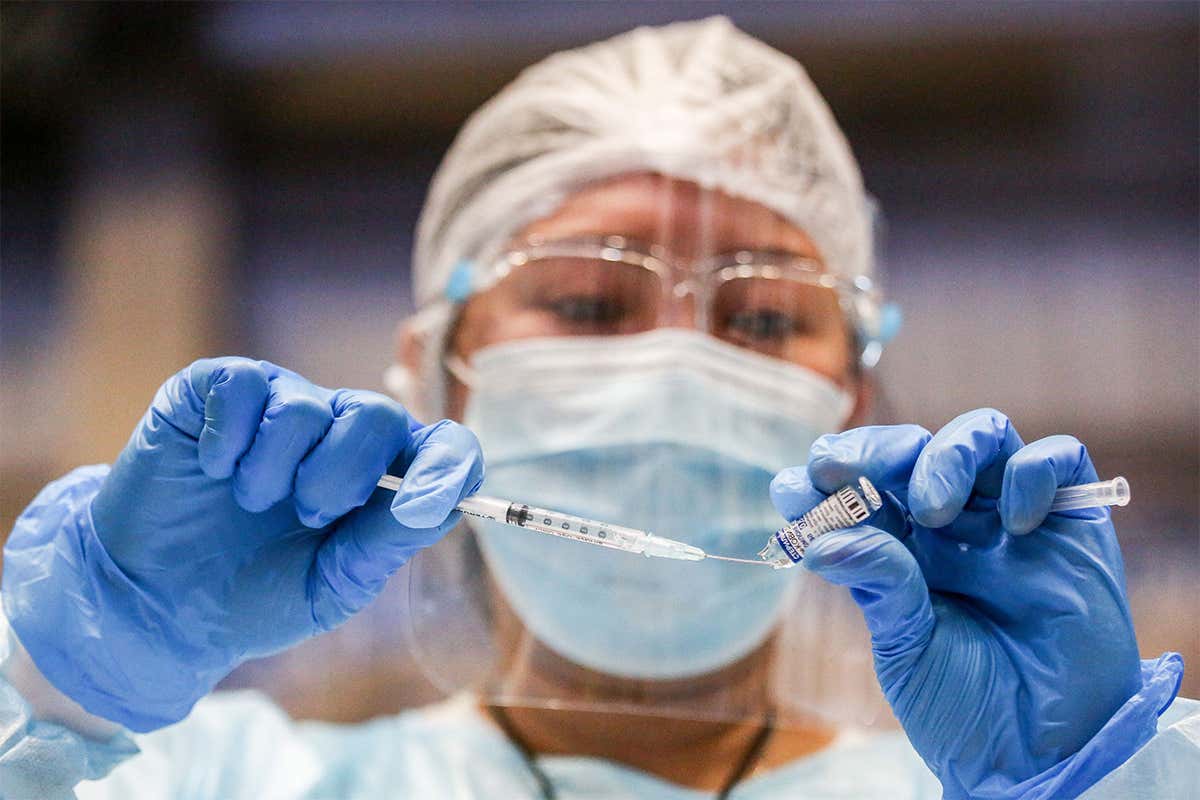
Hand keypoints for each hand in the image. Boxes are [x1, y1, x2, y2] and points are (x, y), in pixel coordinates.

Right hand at [3, 357, 482, 731]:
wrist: (157, 606)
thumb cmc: (253, 596)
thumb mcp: (332, 586)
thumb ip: (386, 542)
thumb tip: (440, 502)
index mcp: (379, 477)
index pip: (442, 446)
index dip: (449, 465)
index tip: (428, 502)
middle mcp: (336, 430)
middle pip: (377, 415)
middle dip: (341, 476)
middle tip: (305, 515)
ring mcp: (277, 404)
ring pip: (304, 408)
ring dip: (274, 472)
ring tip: (248, 503)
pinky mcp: (216, 390)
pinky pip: (241, 386)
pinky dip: (227, 439)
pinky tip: (212, 470)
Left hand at [770, 409, 1142, 798]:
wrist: (1041, 752)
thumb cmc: (966, 703)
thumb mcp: (906, 645)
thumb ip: (876, 584)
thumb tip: (819, 540)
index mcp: (897, 546)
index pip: (855, 485)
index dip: (821, 477)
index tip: (792, 493)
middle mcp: (950, 522)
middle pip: (911, 447)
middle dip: (874, 449)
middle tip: (847, 474)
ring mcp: (1007, 517)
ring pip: (981, 435)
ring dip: (947, 454)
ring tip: (932, 509)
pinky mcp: (1070, 522)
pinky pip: (1059, 458)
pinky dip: (1032, 472)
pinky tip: (1016, 524)